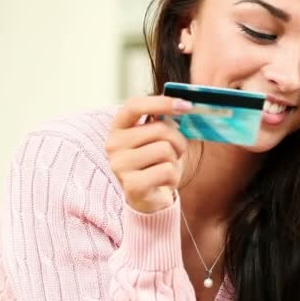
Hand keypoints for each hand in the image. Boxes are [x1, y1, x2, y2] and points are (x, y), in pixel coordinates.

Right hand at [106, 96, 192, 212]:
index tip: (186, 105)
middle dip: (178, 140)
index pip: (134, 106)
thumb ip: (163, 121)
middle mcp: (113, 144)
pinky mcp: (132, 185)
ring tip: (166, 168)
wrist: (146, 198)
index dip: (160, 102)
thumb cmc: (154, 162)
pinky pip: (167, 171)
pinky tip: (164, 182)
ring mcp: (120, 165)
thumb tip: (184, 105)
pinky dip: (174, 177)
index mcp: (118, 127)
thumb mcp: (156, 138)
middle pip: (159, 129)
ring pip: (165, 150)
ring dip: (175, 160)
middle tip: (177, 151)